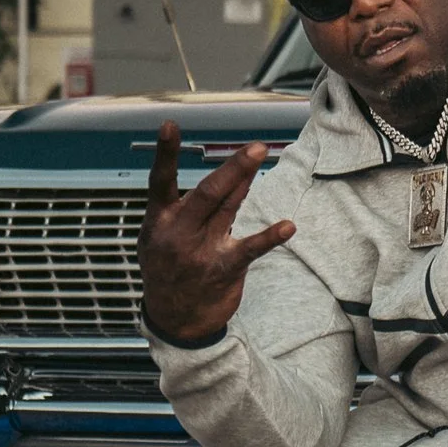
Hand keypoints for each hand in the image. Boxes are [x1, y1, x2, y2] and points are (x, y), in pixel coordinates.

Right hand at [140, 122, 294, 344]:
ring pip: (227, 208)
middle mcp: (179, 232)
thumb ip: (185, 207)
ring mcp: (201, 251)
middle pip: (206, 192)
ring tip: (261, 153)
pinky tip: (288, 226)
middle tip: (253, 147)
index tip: (169, 126)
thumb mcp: (160, 238)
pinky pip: (250, 249)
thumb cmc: (168, 270)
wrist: (174, 321)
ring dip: (245, 180)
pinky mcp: (223, 268)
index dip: (165, 153)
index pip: (160, 181)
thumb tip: (227, 176)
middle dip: (231, 167)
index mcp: (159, 220)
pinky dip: (270, 236)